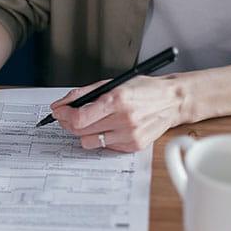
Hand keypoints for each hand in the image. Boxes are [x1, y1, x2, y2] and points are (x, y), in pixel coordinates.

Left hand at [50, 76, 185, 151]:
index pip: (79, 117)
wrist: (172, 101)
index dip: (63, 116)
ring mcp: (130, 134)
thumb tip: (60, 104)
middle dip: (68, 123)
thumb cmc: (143, 89)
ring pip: (90, 141)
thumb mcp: (112, 83)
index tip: (58, 112)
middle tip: (67, 116)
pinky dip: (102, 137)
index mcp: (117, 100)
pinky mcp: (134, 145)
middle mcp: (124, 119)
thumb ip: (82, 93)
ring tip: (90, 122)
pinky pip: (105, 146)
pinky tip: (109, 127)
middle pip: (81, 130)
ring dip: (84, 132)